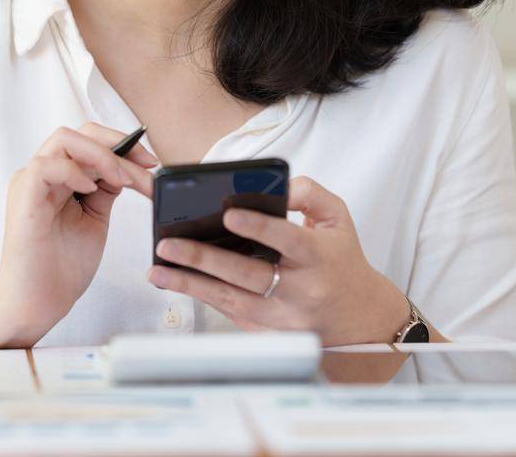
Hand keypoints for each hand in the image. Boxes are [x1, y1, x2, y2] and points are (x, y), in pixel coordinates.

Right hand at [0, 123, 156, 346]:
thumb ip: (104, 190)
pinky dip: (72, 171)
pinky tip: (91, 190)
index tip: (151, 162)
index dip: (122, 145)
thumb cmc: (61, 267)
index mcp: (57, 178)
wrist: (38, 303)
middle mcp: (42, 174)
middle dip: (118, 144)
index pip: (89, 141)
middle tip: (146, 166)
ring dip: (101, 155)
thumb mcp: (94, 219)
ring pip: (63, 139)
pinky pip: (45, 167)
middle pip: (79, 133)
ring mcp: (29, 183)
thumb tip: (125, 167)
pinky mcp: (23, 198)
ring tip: (121, 179)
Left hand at [147, 175, 408, 345]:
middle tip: (169, 244)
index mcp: (319, 258)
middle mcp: (299, 290)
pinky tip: (173, 281)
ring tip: (157, 269)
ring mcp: (281, 317)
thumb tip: (278, 185)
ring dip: (189, 284)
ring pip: (230, 300)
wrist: (358, 318)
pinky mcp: (265, 330)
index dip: (260, 228)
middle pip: (248, 275)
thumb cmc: (341, 261)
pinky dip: (199, 295)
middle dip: (205, 260)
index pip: (289, 241)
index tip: (229, 215)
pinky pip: (227, 310)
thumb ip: (310, 194)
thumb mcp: (339, 219)